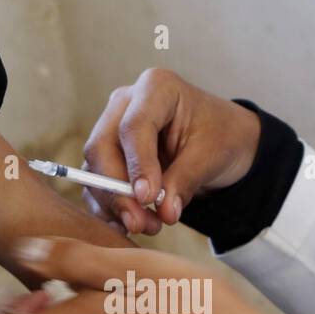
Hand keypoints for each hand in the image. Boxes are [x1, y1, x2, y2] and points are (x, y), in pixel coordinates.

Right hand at [82, 68, 261, 234]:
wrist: (220, 140)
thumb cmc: (219, 136)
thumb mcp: (211, 156)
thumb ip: (184, 181)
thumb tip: (163, 213)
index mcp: (156, 88)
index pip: (133, 126)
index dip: (138, 164)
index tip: (148, 198)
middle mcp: (125, 104)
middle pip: (102, 146)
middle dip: (116, 189)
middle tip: (139, 222)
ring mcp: (111, 128)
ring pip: (94, 168)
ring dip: (114, 203)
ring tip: (147, 226)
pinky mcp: (107, 154)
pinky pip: (95, 184)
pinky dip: (109, 208)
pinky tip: (131, 224)